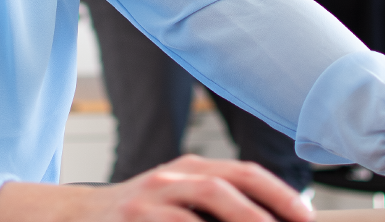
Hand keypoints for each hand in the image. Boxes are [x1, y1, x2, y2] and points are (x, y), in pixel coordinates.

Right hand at [0, 155, 313, 221]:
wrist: (77, 216)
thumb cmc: (140, 213)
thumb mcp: (179, 195)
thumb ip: (219, 203)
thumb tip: (271, 216)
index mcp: (191, 168)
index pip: (245, 173)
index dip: (280, 195)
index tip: (307, 217)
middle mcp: (170, 179)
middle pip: (223, 190)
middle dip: (261, 215)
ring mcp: (146, 202)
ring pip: (196, 213)